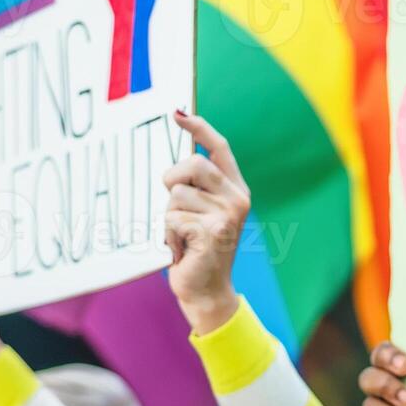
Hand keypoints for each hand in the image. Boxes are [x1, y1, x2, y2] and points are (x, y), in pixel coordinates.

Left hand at [163, 111, 247, 333]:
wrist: (207, 291)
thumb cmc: (196, 250)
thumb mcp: (200, 213)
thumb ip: (195, 188)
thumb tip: (174, 160)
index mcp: (235, 189)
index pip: (219, 147)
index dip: (198, 127)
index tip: (178, 113)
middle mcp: (237, 199)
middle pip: (193, 164)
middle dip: (172, 182)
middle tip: (175, 208)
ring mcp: (227, 215)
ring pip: (176, 195)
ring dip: (168, 218)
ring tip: (181, 237)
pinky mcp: (213, 232)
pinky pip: (173, 219)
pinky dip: (168, 236)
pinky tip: (181, 250)